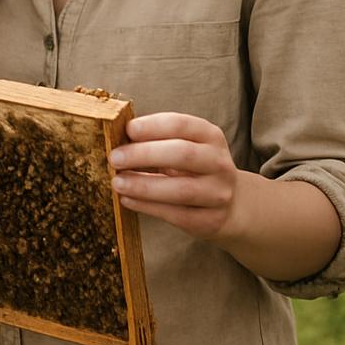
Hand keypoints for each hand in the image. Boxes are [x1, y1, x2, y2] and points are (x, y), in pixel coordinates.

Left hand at [108, 112, 243, 241]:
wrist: (229, 204)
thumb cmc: (193, 169)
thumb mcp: (184, 147)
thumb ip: (158, 142)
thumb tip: (119, 143)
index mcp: (210, 136)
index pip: (181, 125)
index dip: (153, 126)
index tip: (127, 130)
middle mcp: (219, 163)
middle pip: (182, 154)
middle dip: (144, 155)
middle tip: (115, 158)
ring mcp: (218, 193)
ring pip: (181, 189)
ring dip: (143, 186)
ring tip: (118, 182)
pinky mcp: (211, 219)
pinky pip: (175, 214)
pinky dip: (147, 206)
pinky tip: (127, 200)